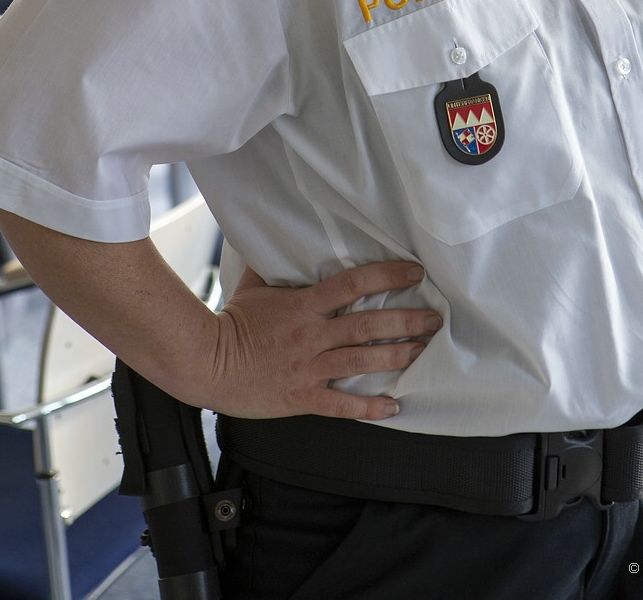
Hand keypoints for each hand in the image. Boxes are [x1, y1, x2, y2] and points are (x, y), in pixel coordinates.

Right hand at [208, 259, 440, 420]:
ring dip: (397, 357)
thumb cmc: (232, 321)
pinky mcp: (302, 397)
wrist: (207, 364)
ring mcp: (308, 368)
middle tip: (435, 319)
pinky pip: (341, 405)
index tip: (414, 272)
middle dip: (406, 321)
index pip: (353, 284)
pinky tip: (393, 407)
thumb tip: (285, 236)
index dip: (387, 275)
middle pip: (368, 325)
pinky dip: (369, 408)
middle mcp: (312, 336)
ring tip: (424, 352)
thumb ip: (277, 264)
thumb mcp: (255, 284)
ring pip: (361, 362)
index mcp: (304, 305)